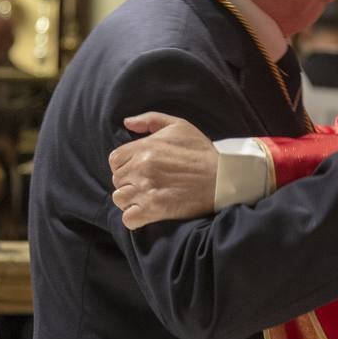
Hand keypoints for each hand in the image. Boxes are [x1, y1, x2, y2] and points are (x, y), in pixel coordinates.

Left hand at [109, 113, 216, 229]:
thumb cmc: (201, 151)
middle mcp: (141, 168)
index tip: (138, 170)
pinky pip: (128, 218)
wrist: (222, 177)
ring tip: (146, 198)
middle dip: (129, 183)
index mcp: (144, 147)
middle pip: (117, 180)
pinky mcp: (154, 209)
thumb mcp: (178, 125)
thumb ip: (150, 120)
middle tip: (147, 184)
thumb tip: (127, 123)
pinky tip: (146, 213)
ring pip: (120, 199)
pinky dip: (134, 218)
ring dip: (130, 200)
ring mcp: (146, 189)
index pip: (115, 160)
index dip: (125, 166)